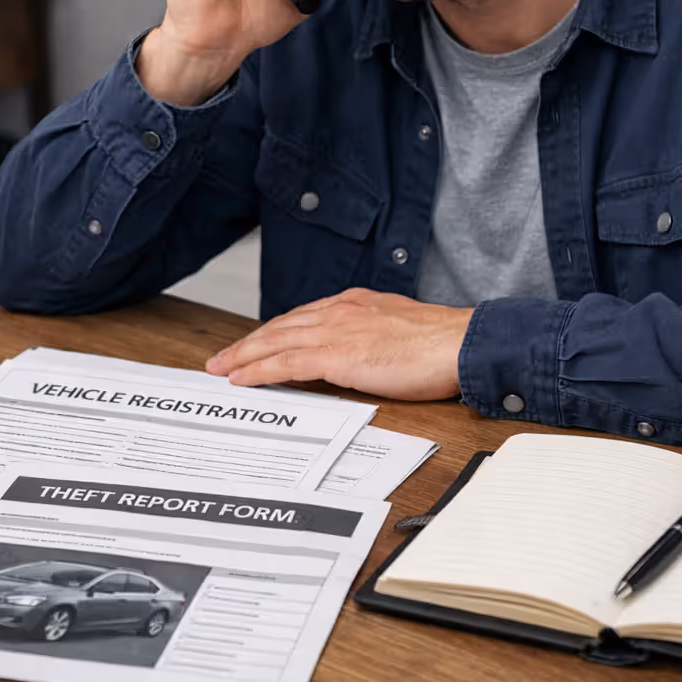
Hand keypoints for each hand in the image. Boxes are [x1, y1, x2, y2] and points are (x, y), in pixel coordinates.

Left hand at [205, 288, 472, 400]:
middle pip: (280, 327)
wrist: (460, 343)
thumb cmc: (441, 343)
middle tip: (222, 358)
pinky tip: (242, 378)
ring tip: (222, 369)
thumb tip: (362, 351)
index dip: (274, 333)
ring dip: (243, 356)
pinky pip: (285, 362)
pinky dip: (259, 370)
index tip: (256, 343)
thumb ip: (372, 335)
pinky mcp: (337, 355)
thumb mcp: (398, 329)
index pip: (301, 318)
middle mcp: (339, 311)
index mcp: (354, 303)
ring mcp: (336, 331)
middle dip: (248, 343)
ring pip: (275, 342)